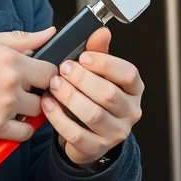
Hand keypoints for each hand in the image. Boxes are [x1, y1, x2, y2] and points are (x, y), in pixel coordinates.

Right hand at [0, 27, 57, 141]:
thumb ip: (19, 38)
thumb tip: (48, 33)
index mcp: (10, 59)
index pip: (50, 70)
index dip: (47, 72)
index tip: (38, 76)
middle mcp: (11, 84)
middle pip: (47, 92)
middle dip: (40, 91)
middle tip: (25, 90)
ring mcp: (4, 108)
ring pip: (37, 112)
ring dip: (29, 109)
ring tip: (12, 104)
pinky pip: (24, 133)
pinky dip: (21, 129)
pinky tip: (9, 120)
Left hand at [41, 27, 143, 165]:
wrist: (86, 134)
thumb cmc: (92, 96)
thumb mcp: (97, 73)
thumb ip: (98, 52)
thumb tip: (101, 31)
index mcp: (133, 89)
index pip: (128, 74)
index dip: (105, 64)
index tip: (82, 57)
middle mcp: (130, 111)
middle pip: (109, 95)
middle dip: (82, 80)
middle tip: (63, 69)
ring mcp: (115, 133)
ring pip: (93, 115)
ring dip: (69, 97)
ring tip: (53, 85)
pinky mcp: (96, 148)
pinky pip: (76, 134)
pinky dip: (58, 117)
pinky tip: (47, 104)